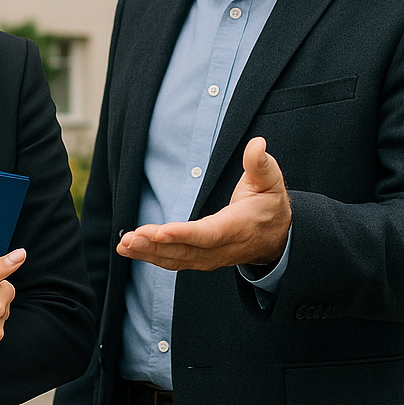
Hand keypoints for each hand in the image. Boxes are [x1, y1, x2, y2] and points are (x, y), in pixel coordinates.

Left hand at [117, 137, 290, 270]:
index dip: (184, 234)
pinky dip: (153, 258)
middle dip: (156, 246)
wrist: (279, 237)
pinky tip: (132, 250)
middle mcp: (223, 247)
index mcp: (238, 227)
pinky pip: (175, 261)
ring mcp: (211, 257)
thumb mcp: (271, 181)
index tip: (160, 231)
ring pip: (177, 259)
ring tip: (124, 245)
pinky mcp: (202, 258)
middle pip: (186, 251)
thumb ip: (261, 164)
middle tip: (130, 238)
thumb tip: (257, 144)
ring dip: (149, 254)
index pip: (209, 234)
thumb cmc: (271, 204)